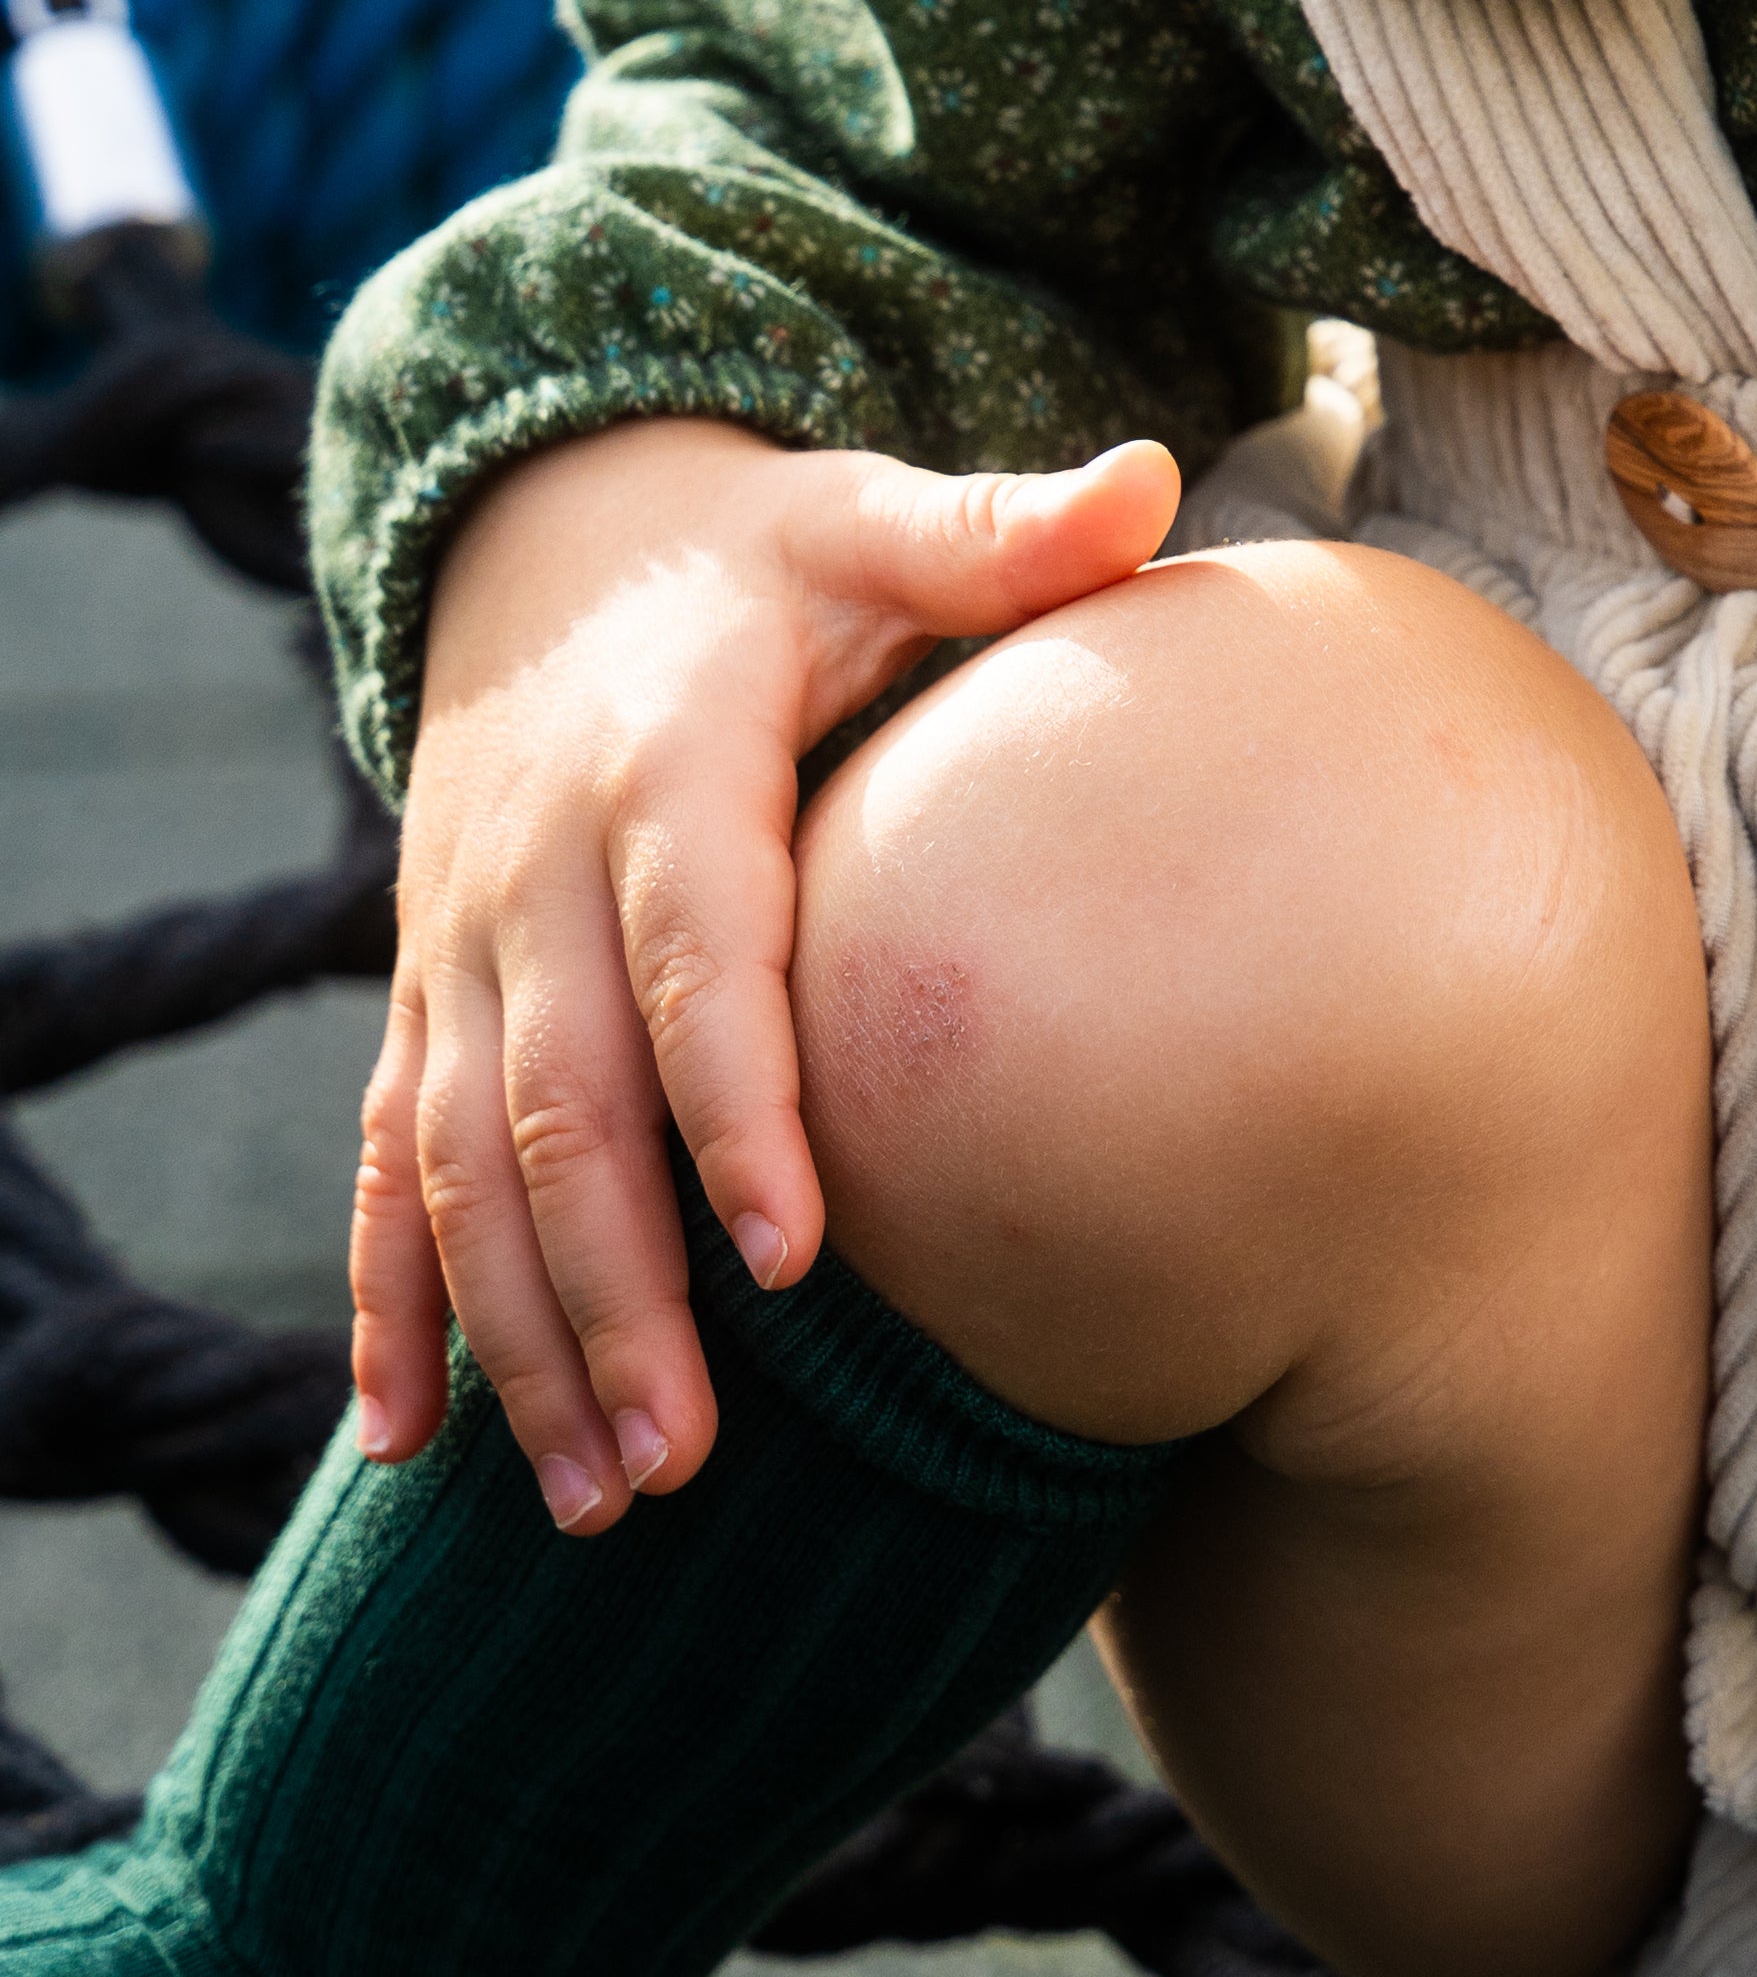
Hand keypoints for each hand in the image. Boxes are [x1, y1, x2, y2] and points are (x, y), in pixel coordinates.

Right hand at [351, 415, 1180, 1523]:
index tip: (796, 1258)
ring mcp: (460, 944)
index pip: (695, 954)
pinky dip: (385, 1302)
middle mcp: (536, 868)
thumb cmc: (764, 560)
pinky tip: (401, 1448)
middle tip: (684, 1461)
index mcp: (664, 764)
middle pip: (560, 1104)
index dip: (734, 1104)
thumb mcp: (867, 521)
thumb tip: (1153, 476)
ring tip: (597, 1499)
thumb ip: (1000, 533)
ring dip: (514, 1337)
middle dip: (614, 1291)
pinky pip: (384, 1161)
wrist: (549, 536)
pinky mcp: (419, 995)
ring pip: (460, 1164)